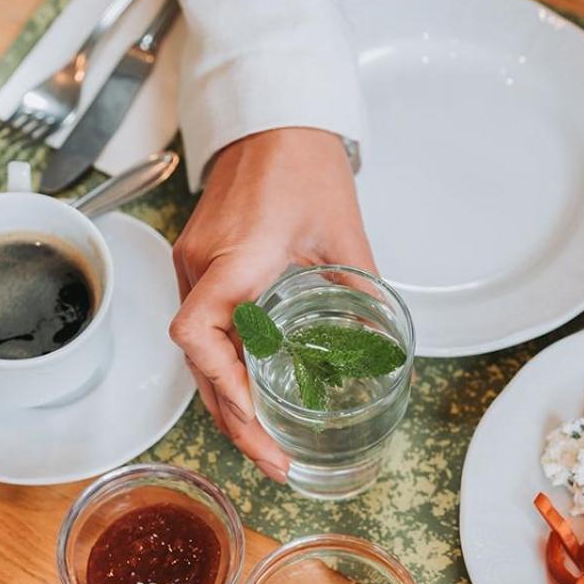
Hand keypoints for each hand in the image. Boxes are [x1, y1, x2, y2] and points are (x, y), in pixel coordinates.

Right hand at [169, 127, 372, 481]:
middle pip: (199, 364)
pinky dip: (226, 373)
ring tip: (268, 447)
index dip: (224, 384)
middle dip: (236, 421)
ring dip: (229, 405)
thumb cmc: (303, 164)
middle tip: (277, 463)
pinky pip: (204, 332)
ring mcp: (194, 269)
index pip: (198, 333)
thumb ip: (364, 293)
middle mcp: (201, 268)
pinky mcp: (200, 269)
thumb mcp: (344, 234)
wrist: (270, 120)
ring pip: (199, 356)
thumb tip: (389, 352)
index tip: (257, 418)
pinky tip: (254, 401)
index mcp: (235, 258)